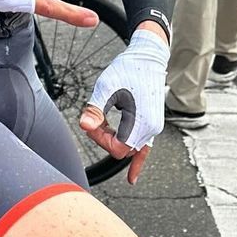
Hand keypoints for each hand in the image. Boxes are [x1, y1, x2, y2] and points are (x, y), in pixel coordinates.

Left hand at [79, 28, 169, 184]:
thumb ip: (95, 109)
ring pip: (127, 147)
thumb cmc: (127, 69)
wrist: (148, 56)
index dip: (100, 139)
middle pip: (121, 150)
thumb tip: (84, 127)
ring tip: (102, 120)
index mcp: (142, 123)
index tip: (92, 121)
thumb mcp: (106, 87)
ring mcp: (153, 128)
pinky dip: (137, 163)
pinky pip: (143, 150)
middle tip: (93, 116)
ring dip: (112, 138)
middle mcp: (151, 129)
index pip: (117, 149)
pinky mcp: (151, 124)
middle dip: (103, 137)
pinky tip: (131, 180)